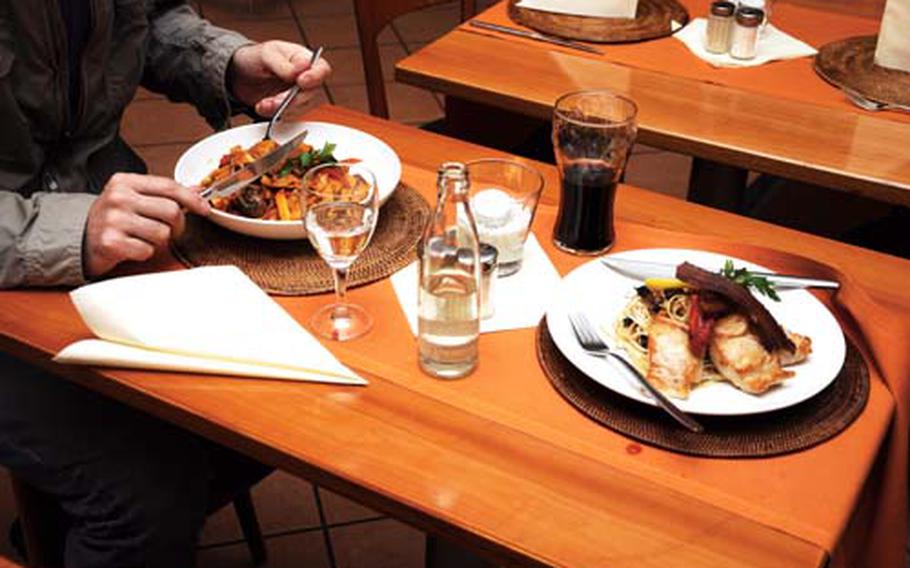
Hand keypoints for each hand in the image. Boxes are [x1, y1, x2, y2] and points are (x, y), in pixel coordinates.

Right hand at [83, 174, 209, 278]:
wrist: (79, 238)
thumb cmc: (112, 218)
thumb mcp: (133, 197)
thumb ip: (163, 193)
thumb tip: (196, 189)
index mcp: (125, 182)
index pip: (169, 186)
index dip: (192, 199)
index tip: (205, 209)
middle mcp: (118, 197)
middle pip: (171, 211)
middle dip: (177, 225)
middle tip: (168, 229)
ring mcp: (113, 220)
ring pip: (162, 233)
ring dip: (158, 241)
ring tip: (143, 237)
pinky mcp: (111, 242)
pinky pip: (147, 250)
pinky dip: (144, 252)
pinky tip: (132, 247)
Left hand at [229, 41, 331, 116]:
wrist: (238, 74)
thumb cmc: (254, 57)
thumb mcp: (266, 54)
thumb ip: (283, 63)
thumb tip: (299, 70)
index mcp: (303, 59)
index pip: (321, 69)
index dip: (315, 77)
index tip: (301, 81)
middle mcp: (305, 78)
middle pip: (311, 93)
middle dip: (292, 98)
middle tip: (276, 99)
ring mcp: (297, 94)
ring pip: (301, 108)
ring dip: (282, 108)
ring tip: (264, 103)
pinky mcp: (288, 108)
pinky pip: (289, 116)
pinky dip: (274, 114)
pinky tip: (262, 107)